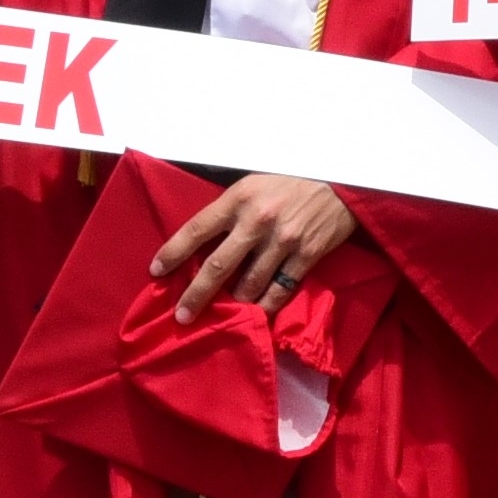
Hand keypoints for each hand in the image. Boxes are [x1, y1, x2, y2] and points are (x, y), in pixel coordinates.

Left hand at [148, 172, 357, 324]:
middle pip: (218, 265)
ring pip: (249, 283)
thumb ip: (231, 210)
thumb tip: (205, 243)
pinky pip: (280, 289)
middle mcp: (257, 220)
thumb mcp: (253, 184)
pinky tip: (256, 314)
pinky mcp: (307, 255)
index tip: (156, 272)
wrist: (342, 182)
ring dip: (233, 303)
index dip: (173, 253)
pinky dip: (266, 305)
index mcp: (239, 198)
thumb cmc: (291, 181)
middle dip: (196, 294)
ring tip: (223, 315)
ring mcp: (283, 240)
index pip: (197, 229)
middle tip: (182, 315)